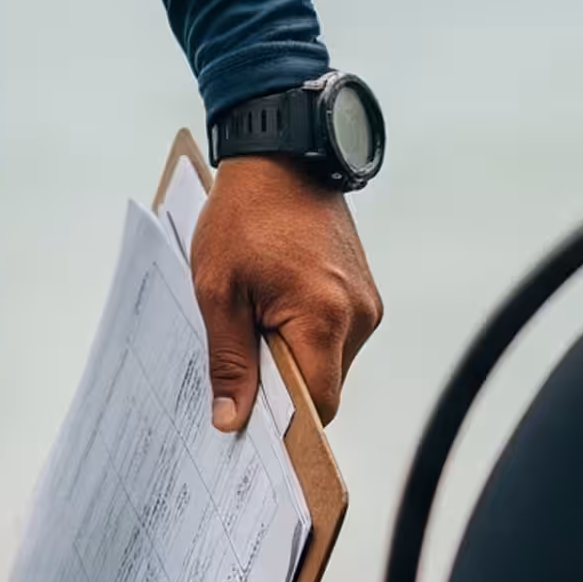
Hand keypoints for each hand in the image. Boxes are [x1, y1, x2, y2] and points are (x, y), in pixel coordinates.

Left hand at [191, 153, 381, 430]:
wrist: (280, 152)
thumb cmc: (243, 213)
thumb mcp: (217, 288)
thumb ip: (228, 359)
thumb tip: (231, 420)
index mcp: (324, 317)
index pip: (317, 405)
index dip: (285, 423)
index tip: (251, 429)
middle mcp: (358, 313)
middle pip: (324, 385)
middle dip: (282, 385)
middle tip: (237, 370)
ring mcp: (365, 300)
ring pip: (329, 360)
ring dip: (292, 355)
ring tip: (252, 324)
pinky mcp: (362, 288)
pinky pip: (335, 333)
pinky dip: (304, 333)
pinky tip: (271, 308)